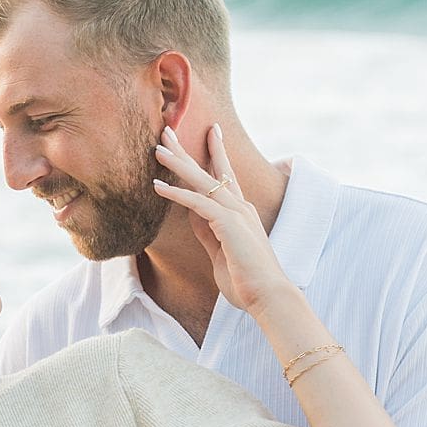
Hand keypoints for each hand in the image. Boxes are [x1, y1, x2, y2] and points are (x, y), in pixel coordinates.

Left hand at [152, 125, 290, 318]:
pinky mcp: (228, 223)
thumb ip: (209, 233)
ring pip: (202, 181)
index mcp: (242, 214)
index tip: (209, 133)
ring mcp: (236, 213)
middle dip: (188, 150)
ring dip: (177, 164)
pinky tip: (158, 187)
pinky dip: (177, 193)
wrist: (268, 296)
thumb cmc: (247, 282)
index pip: (226, 177)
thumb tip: (194, 218)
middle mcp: (241, 208)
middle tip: (168, 130)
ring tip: (157, 149)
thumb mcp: (221, 253)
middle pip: (211, 171)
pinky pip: (197, 203)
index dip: (215, 154)